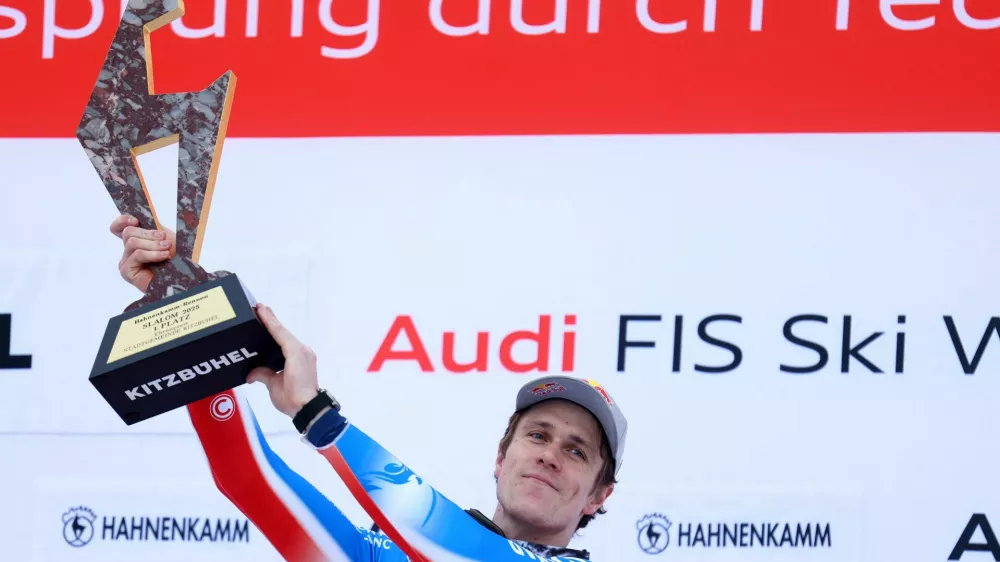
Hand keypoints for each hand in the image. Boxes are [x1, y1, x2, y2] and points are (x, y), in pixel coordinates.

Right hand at [110, 214, 174, 292]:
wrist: (182, 279)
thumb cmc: (176, 258)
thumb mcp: (165, 237)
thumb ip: (151, 227)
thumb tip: (138, 218)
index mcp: (136, 241)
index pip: (118, 228)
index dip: (122, 221)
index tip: (135, 220)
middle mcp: (129, 251)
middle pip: (128, 232)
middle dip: (148, 234)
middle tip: (165, 240)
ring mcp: (126, 261)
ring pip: (132, 242)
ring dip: (153, 244)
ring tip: (167, 249)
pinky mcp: (127, 271)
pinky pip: (137, 255)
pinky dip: (153, 254)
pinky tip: (164, 256)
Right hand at [246, 303, 320, 417]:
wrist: (309, 409)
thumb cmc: (293, 398)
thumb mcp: (274, 386)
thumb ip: (262, 374)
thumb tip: (251, 373)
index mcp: (295, 353)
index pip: (280, 333)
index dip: (269, 320)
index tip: (260, 308)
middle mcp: (302, 351)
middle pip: (284, 333)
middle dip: (272, 321)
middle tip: (260, 308)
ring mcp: (305, 356)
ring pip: (288, 339)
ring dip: (277, 330)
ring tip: (265, 320)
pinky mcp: (305, 361)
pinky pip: (292, 346)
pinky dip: (282, 340)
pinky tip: (274, 340)